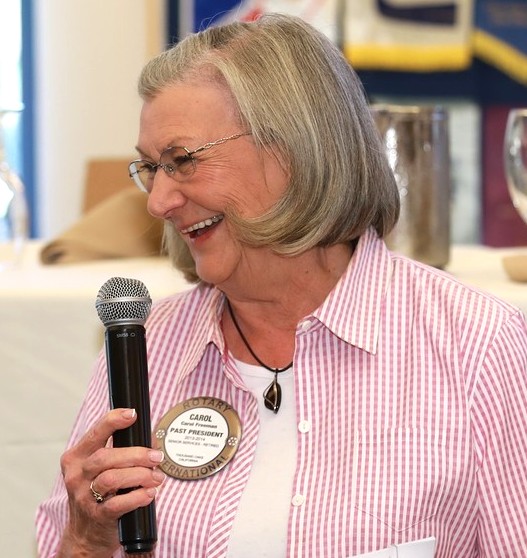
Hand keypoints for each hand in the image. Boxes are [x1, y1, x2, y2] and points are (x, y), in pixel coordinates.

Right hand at [56, 408, 164, 556]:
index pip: (95, 433)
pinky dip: (137, 497)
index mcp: (76, 457)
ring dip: (140, 475)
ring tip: (157, 477)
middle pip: (106, 457)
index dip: (113, 421)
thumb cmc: (98, 494)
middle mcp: (77, 475)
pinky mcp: (96, 516)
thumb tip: (152, 440)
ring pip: (111, 478)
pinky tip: (149, 493)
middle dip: (136, 454)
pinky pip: (117, 504)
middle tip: (157, 457)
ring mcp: (84, 497)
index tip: (131, 414)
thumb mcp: (101, 469)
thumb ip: (122, 452)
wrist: (86, 535)